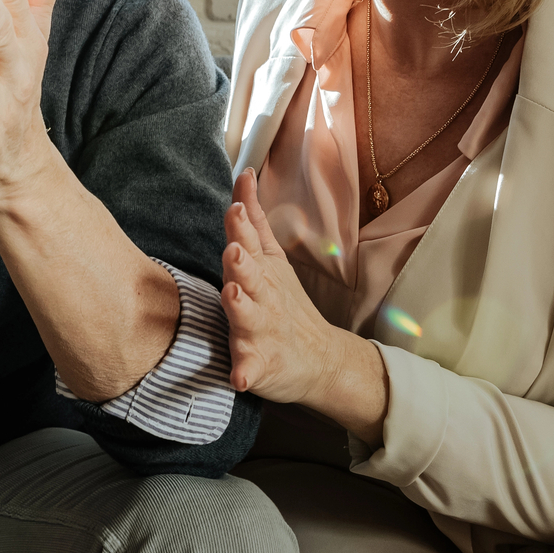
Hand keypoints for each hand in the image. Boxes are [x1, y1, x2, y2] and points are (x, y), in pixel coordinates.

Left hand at [220, 167, 389, 439]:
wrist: (321, 359)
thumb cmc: (283, 303)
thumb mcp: (270, 258)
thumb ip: (253, 219)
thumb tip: (244, 175)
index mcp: (262, 271)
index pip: (250, 241)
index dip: (242, 224)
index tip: (236, 206)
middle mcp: (264, 297)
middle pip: (252, 275)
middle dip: (242, 261)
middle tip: (234, 249)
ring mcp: (262, 331)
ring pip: (248, 317)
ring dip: (241, 306)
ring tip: (232, 294)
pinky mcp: (260, 364)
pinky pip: (251, 370)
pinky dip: (246, 373)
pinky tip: (239, 378)